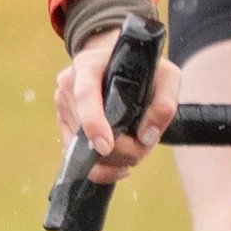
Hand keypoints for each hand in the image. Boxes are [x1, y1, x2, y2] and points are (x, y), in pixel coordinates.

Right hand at [53, 30, 182, 181]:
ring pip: (84, 150)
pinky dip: (103, 168)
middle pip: (87, 132)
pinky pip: (76, 158)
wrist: (119, 63)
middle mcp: (70, 84)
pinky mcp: (63, 124)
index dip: (93, 123)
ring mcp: (63, 105)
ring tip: (135, 143)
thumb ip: (164, 103)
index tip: (106, 146)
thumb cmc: (142, 68)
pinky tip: (121, 163)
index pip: (85, 95)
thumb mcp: (166, 76)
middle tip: (146, 144)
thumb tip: (146, 137)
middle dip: (122, 149)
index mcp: (89, 65)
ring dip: (116, 157)